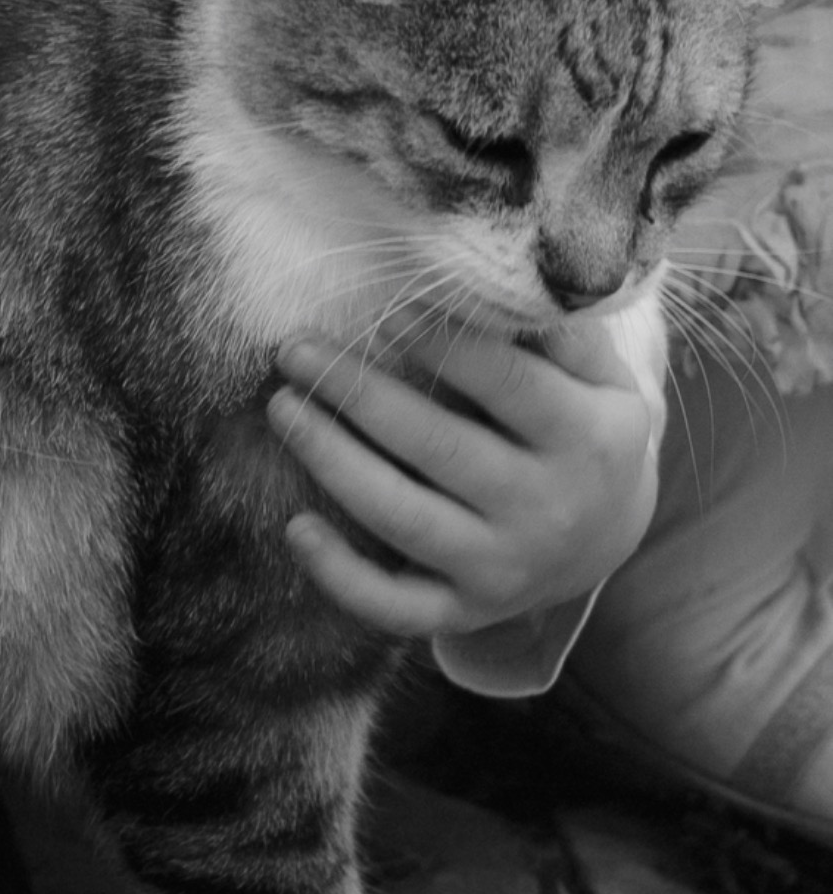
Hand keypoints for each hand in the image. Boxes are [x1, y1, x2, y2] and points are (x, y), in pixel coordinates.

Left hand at [266, 314, 658, 638]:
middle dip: (357, 394)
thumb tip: (509, 281)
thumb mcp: (603, 377)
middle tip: (295, 349)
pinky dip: (341, 577)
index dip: (440, 343)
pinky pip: (396, 608)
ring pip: (404, 521)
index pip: (505, 383)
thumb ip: (562, 332)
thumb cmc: (586, 427)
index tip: (383, 307)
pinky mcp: (467, 612)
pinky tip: (296, 527)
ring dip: (333, 462)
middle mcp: (547, 511)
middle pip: (438, 448)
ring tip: (282, 407)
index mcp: (587, 440)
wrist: (611, 536)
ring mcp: (503, 570)